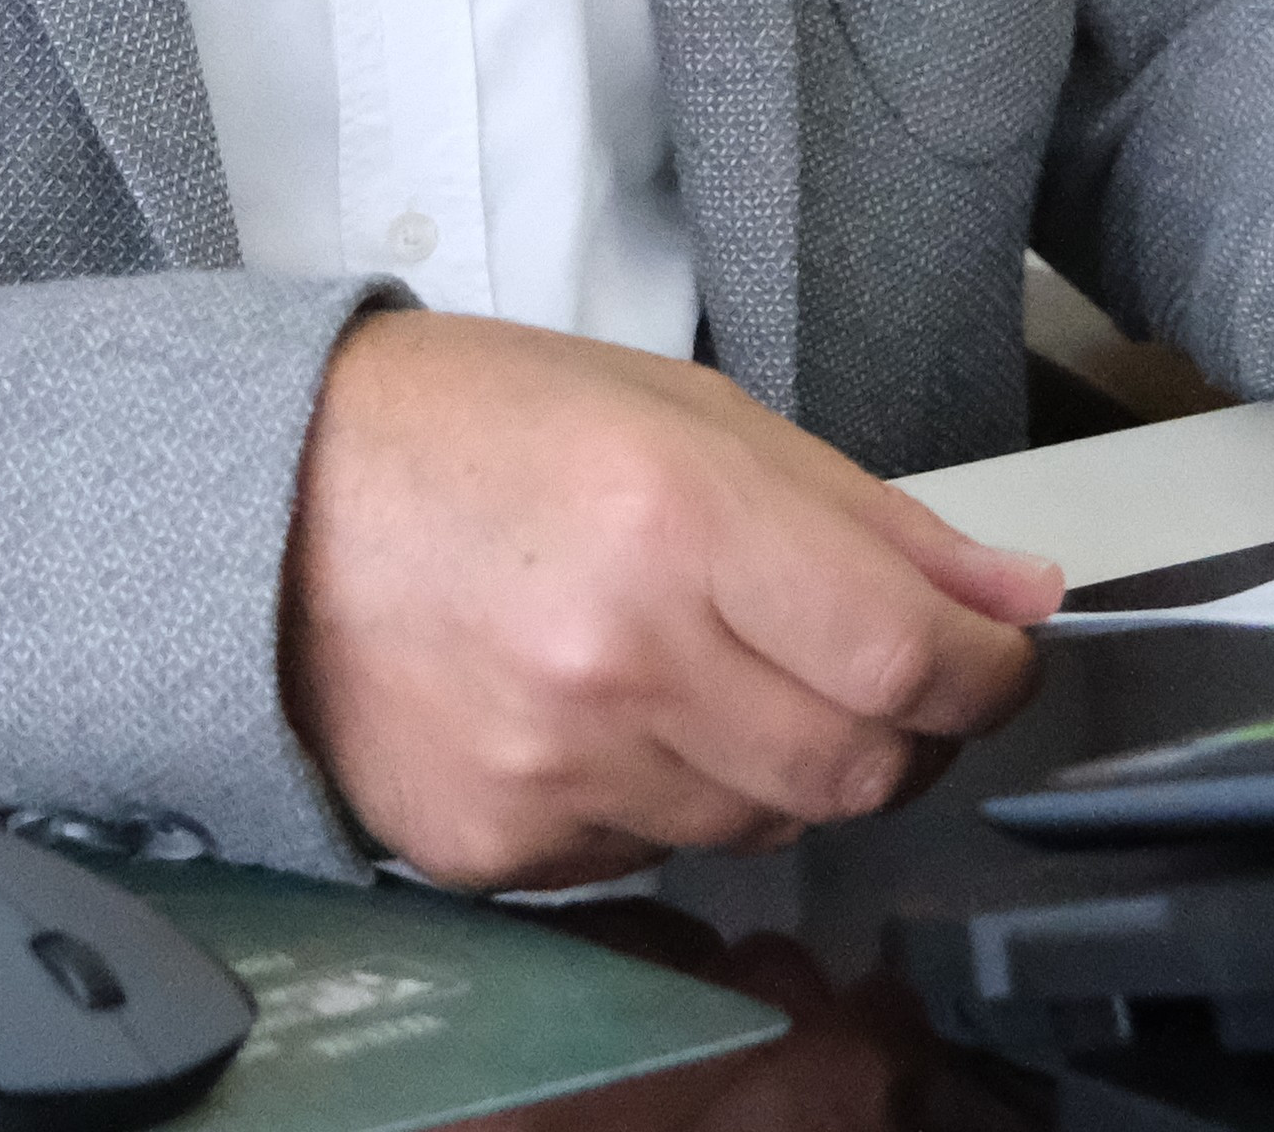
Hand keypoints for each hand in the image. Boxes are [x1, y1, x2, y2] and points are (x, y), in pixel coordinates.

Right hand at [279, 309, 1060, 887]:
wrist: (264, 507)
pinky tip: (613, 717)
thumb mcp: (688, 414)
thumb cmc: (472, 432)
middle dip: (911, 731)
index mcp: (679, 518)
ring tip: (709, 669)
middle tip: (883, 675)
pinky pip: (655, 857)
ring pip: (768, 825)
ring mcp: (556, 768)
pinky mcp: (500, 845)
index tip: (996, 655)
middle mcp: (622, 659)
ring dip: (784, 763)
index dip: (990, 671)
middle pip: (861, 768)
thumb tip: (1009, 596)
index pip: (912, 658)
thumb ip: (865, 517)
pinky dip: (671, 800)